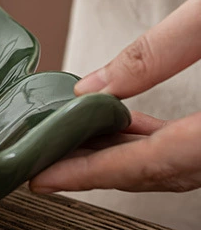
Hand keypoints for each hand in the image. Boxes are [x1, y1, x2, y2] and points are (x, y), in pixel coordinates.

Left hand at [30, 0, 200, 193]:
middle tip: (44, 164)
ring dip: (126, 156)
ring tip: (73, 145)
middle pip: (165, 172)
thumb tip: (93, 85)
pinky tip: (126, 126)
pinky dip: (160, 140)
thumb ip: (156, 51)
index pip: (153, 162)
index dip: (90, 174)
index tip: (43, 178)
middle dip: (99, 169)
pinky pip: (198, 147)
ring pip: (183, 164)